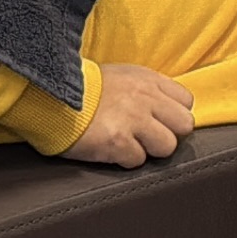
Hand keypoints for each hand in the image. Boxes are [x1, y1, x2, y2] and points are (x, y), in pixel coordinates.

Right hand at [63, 63, 195, 167]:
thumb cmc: (85, 89)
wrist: (50, 96)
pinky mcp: (118, 142)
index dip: (173, 115)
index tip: (159, 120)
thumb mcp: (122, 76)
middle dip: (168, 134)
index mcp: (147, 79)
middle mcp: (145, 98)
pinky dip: (125, 159)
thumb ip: (147, 90)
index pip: (186, 101)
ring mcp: (133, 120)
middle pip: (184, 125)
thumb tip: (166, 109)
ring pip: (167, 146)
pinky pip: (138, 161)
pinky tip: (111, 149)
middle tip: (147, 136)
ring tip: (129, 143)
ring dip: (149, 149)